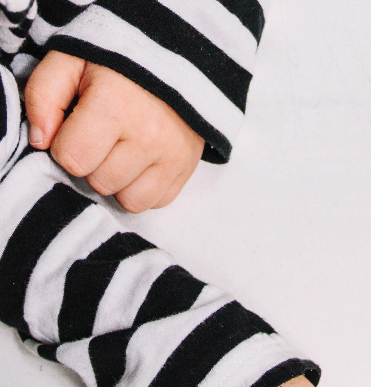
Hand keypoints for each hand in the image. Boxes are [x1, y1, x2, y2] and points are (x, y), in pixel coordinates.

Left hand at [25, 52, 202, 211]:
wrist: (171, 57)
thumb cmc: (113, 61)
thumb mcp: (68, 61)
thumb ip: (42, 96)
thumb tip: (40, 142)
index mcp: (113, 106)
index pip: (72, 159)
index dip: (65, 145)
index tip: (75, 126)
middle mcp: (147, 137)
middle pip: (100, 183)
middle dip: (92, 163)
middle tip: (100, 136)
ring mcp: (171, 157)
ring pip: (128, 201)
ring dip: (117, 181)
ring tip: (119, 151)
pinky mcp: (186, 169)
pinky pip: (155, 202)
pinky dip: (142, 187)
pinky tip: (139, 162)